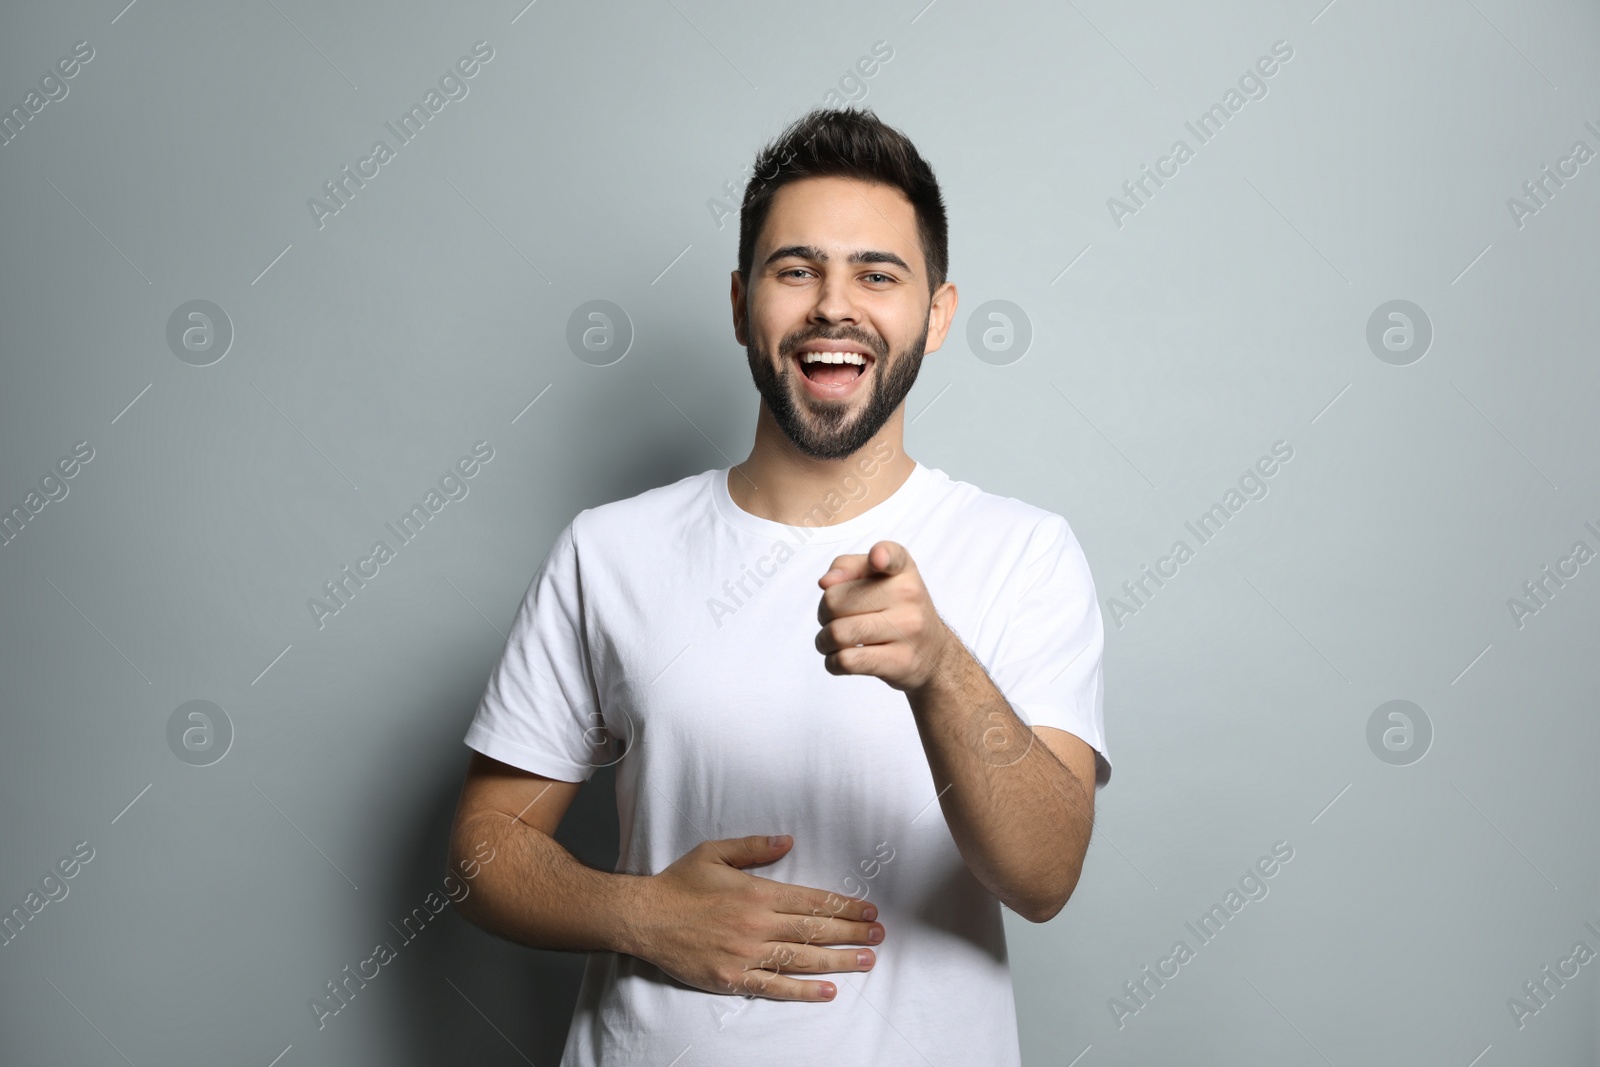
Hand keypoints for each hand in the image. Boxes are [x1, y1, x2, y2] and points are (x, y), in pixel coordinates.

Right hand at [636, 834, 883, 1001]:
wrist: (644, 917)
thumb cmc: (679, 884)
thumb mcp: (715, 852)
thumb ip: (754, 847)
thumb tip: (788, 841)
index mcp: (757, 892)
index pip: (811, 901)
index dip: (843, 906)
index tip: (868, 911)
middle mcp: (757, 924)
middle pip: (814, 930)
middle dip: (851, 933)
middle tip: (878, 936)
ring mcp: (746, 953)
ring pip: (802, 959)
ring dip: (838, 960)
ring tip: (866, 961)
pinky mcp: (733, 977)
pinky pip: (774, 986)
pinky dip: (803, 990)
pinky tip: (828, 991)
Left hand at [815, 541, 954, 692]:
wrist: (933, 652)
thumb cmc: (896, 611)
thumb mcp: (879, 579)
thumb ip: (848, 567)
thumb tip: (826, 582)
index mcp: (903, 569)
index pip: (893, 555)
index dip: (881, 556)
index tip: (877, 560)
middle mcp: (909, 595)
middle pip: (835, 601)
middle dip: (823, 614)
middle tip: (833, 620)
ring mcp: (908, 629)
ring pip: (838, 634)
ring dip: (823, 642)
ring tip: (832, 642)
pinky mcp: (901, 660)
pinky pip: (847, 661)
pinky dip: (832, 663)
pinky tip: (840, 658)